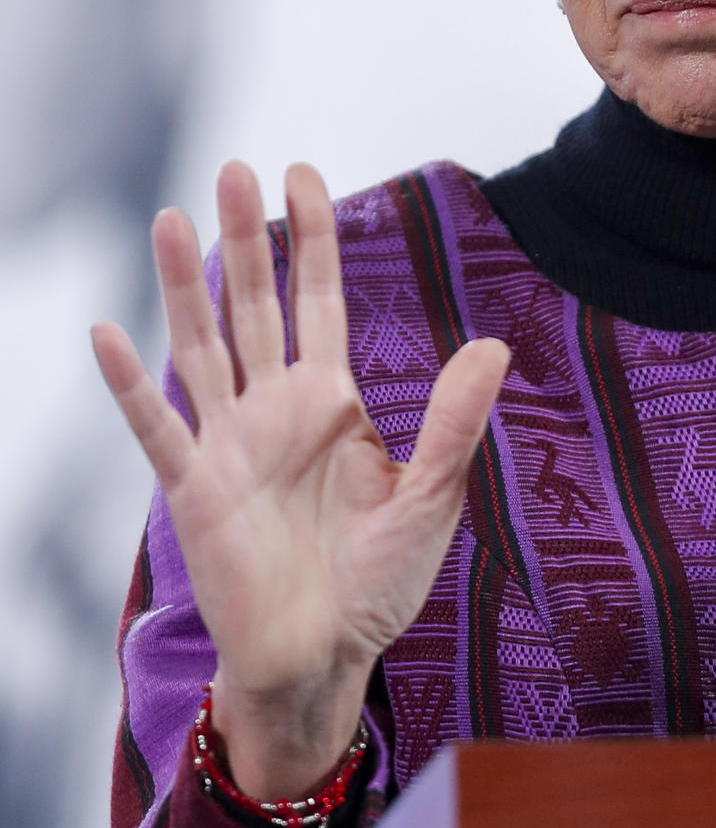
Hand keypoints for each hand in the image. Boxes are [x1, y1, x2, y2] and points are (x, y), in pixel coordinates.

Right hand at [92, 161, 508, 799]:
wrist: (326, 659)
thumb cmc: (378, 583)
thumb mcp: (430, 498)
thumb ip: (454, 424)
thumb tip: (494, 345)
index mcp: (330, 403)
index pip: (317, 301)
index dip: (310, 240)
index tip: (304, 175)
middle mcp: (274, 411)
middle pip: (254, 307)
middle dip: (245, 240)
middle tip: (236, 168)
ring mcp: (229, 447)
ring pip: (202, 349)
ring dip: (187, 287)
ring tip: (174, 219)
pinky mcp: (196, 493)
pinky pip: (158, 430)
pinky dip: (132, 385)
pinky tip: (110, 333)